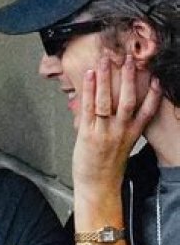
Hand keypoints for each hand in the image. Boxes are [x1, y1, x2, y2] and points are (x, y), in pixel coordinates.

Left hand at [72, 55, 161, 194]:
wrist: (97, 185)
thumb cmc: (106, 166)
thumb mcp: (121, 145)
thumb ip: (122, 128)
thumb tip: (117, 111)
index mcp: (133, 134)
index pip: (147, 111)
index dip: (153, 94)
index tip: (157, 79)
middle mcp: (121, 131)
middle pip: (128, 100)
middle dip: (129, 78)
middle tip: (130, 60)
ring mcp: (105, 132)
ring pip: (108, 100)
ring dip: (107, 78)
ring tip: (106, 61)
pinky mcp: (88, 134)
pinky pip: (89, 108)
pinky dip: (90, 90)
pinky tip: (90, 76)